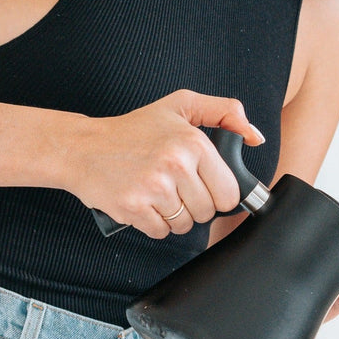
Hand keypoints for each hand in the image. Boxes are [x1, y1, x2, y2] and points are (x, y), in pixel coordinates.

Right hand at [72, 89, 263, 238]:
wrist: (83, 147)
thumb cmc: (133, 129)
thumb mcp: (180, 105)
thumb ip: (223, 112)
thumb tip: (255, 137)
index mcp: (193, 142)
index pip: (228, 193)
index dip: (216, 193)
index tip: (200, 184)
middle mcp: (176, 164)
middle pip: (207, 212)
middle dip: (194, 205)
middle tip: (173, 187)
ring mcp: (154, 188)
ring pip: (185, 225)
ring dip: (173, 216)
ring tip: (156, 194)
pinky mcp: (134, 208)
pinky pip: (161, 232)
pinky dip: (154, 224)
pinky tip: (143, 203)